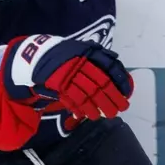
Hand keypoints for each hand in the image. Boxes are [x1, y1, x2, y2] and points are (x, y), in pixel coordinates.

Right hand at [14, 37, 133, 119]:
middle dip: (114, 97)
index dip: (120, 80)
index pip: (110, 67)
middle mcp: (81, 63)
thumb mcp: (81, 49)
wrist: (37, 55)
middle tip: (122, 108)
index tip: (127, 92)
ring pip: (90, 93)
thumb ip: (98, 55)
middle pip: (102, 83)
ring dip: (101, 106)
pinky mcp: (60, 85)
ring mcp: (70, 74)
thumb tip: (116, 62)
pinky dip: (84, 108)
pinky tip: (91, 115)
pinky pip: (75, 99)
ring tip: (109, 115)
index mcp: (88, 53)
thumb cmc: (64, 54)